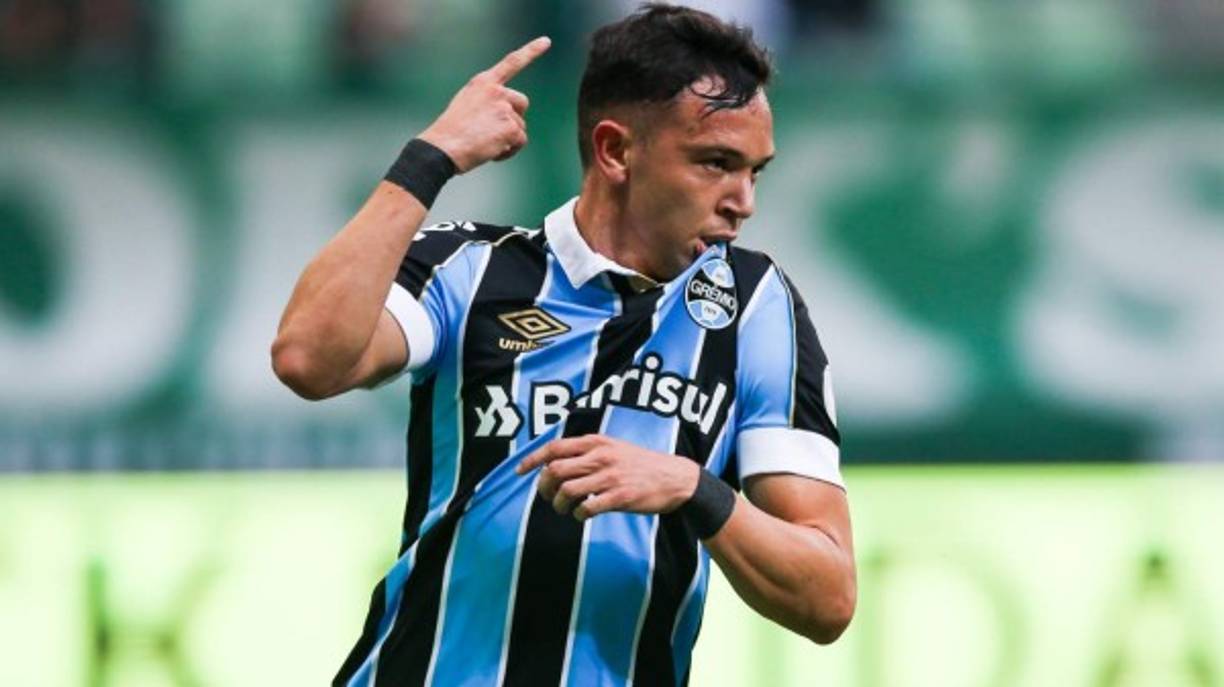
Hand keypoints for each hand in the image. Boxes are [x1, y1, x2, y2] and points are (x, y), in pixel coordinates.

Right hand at [418, 36, 550, 172]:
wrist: (443, 148)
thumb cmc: (450, 132)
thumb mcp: (467, 104)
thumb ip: (488, 101)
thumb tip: (508, 114)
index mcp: (483, 83)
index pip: (511, 63)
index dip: (531, 51)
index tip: (546, 41)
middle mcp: (496, 91)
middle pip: (521, 103)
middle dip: (514, 118)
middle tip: (493, 131)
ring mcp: (504, 107)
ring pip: (520, 126)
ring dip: (508, 138)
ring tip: (485, 143)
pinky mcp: (511, 127)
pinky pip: (520, 141)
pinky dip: (510, 150)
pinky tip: (492, 152)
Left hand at [515, 434, 700, 520]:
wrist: (675, 478)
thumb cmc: (640, 465)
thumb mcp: (613, 447)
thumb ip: (587, 451)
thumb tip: (556, 462)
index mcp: (596, 442)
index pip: (554, 448)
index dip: (532, 460)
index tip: (519, 471)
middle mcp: (600, 457)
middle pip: (555, 470)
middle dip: (543, 487)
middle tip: (548, 497)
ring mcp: (610, 477)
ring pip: (567, 491)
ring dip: (559, 505)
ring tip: (565, 509)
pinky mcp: (620, 497)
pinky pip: (587, 508)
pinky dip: (578, 515)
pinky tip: (583, 515)